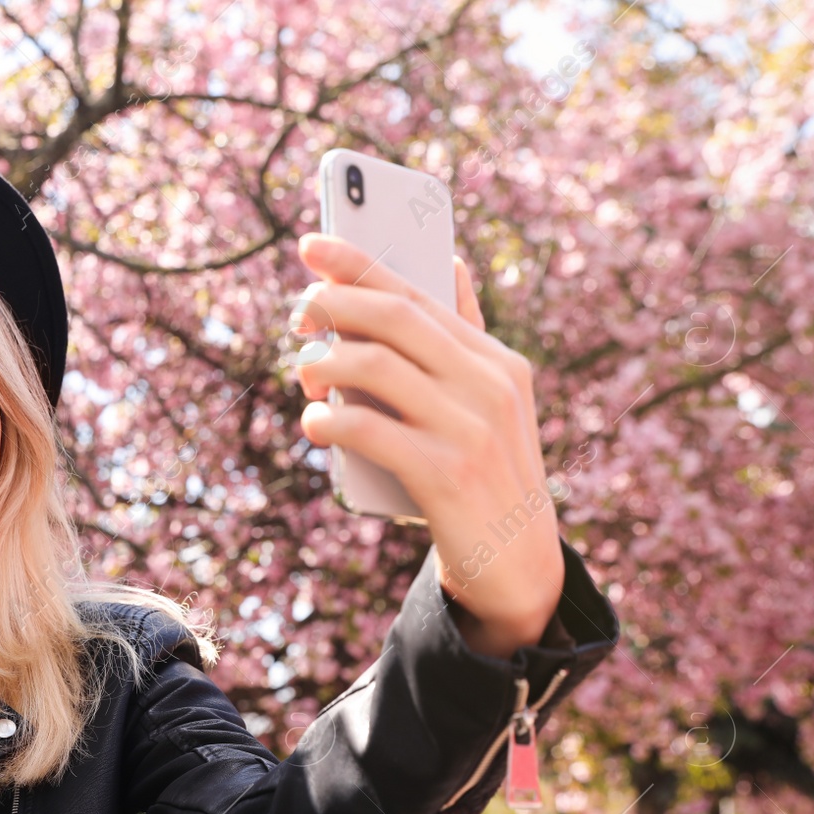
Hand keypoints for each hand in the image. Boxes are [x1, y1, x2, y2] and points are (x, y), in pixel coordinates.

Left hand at [290, 232, 564, 655]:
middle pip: (394, 318)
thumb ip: (465, 339)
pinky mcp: (447, 474)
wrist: (516, 566)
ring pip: (375, 366)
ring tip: (304, 376)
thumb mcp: (489, 403)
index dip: (359, 263)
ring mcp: (471, 429)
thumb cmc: (485, 476)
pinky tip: (314, 423)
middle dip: (334, 306)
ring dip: (324, 364)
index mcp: (496, 361)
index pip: (419, 292)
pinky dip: (329, 420)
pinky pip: (369, 430)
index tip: (311, 246)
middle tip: (298, 316)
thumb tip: (450, 263)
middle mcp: (489, 386)